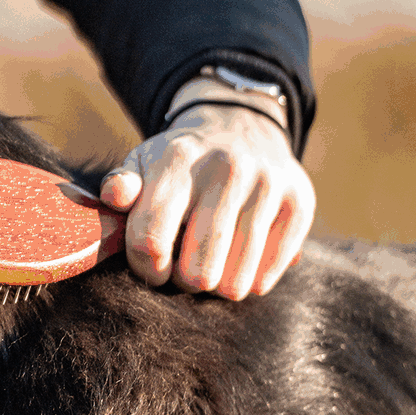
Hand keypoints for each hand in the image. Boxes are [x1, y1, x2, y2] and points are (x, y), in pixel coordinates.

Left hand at [99, 96, 315, 298]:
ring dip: (217, 286)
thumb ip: (121, 185)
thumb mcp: (143, 163)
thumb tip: (116, 195)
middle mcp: (227, 168)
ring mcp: (268, 185)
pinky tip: (240, 262)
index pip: (151, 240)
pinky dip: (251, 281)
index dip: (146, 268)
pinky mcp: (300, 203)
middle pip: (197, 270)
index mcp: (178, 159)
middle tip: (185, 268)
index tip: (153, 267)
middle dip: (184, 281)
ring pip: (235, 281)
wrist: (241, 129)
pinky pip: (268, 275)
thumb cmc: (181, 163)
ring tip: (211, 264)